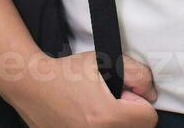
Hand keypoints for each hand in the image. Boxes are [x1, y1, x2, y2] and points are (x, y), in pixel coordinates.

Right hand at [9, 51, 158, 127]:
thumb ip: (138, 74)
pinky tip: (88, 118)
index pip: (149, 118)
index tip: (122, 94)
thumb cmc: (67, 73)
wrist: (32, 86)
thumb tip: (150, 93)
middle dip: (130, 115)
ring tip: (98, 111)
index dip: (138, 101)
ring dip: (116, 124)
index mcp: (108, 116)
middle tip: (110, 101)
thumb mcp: (107, 61)